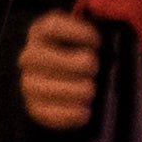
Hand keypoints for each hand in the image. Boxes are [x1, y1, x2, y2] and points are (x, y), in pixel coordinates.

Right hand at [16, 7, 105, 135]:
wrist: (63, 81)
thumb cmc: (78, 54)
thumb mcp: (82, 39)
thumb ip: (93, 39)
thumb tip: (113, 44)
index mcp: (40, 32)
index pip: (53, 27)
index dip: (79, 33)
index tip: (98, 42)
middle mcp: (29, 56)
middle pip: (50, 58)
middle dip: (79, 65)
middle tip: (95, 69)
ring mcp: (28, 83)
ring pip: (49, 88)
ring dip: (76, 91)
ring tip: (91, 91)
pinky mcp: (33, 108)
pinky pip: (49, 114)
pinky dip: (70, 114)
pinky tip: (86, 111)